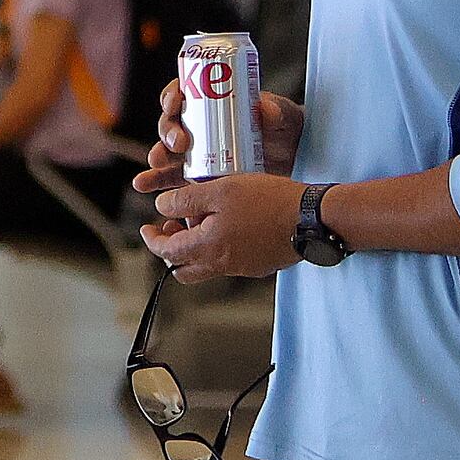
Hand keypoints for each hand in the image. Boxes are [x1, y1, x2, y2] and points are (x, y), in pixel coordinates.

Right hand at [132, 83, 303, 197]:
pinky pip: (175, 176)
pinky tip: (149, 188)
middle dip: (168, 132)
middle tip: (178, 144)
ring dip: (157, 159)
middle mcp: (199, 124)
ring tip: (153, 170)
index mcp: (213, 101)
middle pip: (172, 123)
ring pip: (168, 151)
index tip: (176, 102)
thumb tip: (266, 108)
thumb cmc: (285, 128)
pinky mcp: (201, 173)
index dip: (173, 95)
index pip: (184, 93)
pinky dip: (160, 181)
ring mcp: (198, 150)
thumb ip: (277, 111)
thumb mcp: (284, 115)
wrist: (293, 157)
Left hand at [141, 170, 304, 282]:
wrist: (311, 218)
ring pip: (207, 265)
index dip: (153, 240)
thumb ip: (186, 200)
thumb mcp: (220, 190)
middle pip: (184, 269)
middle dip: (172, 250)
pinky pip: (230, 261)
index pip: (168, 252)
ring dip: (196, 246)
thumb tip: (162, 207)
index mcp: (208, 248)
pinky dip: (219, 247)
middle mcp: (223, 264)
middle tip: (172, 226)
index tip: (147, 228)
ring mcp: (243, 267)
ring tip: (202, 218)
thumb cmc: (268, 201)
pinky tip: (229, 222)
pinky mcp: (260, 265)